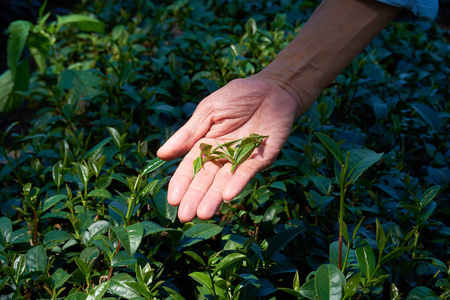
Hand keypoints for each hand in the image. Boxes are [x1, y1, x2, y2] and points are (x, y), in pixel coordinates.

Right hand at [157, 77, 300, 221]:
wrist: (272, 89)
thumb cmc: (237, 96)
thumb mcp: (208, 111)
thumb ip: (188, 134)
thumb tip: (161, 154)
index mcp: (206, 144)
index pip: (190, 167)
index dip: (182, 182)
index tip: (172, 199)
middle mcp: (223, 157)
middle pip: (207, 180)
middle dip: (195, 197)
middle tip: (185, 216)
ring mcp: (242, 160)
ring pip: (225, 182)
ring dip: (214, 198)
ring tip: (203, 214)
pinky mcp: (261, 159)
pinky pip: (247, 173)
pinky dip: (237, 183)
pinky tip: (227, 195)